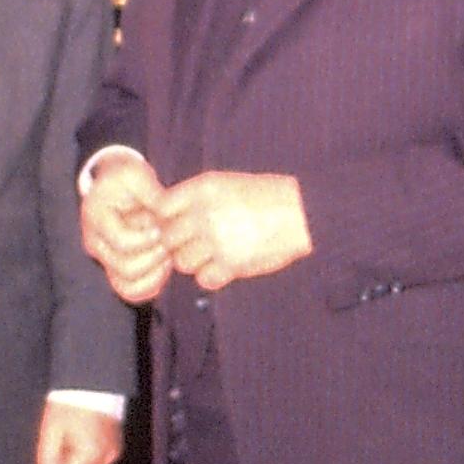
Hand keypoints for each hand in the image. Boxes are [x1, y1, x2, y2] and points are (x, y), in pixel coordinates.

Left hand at [33, 403, 125, 463]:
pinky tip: (85, 433)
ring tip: (74, 431)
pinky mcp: (117, 445)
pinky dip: (90, 452)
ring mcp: (113, 451)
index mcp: (90, 455)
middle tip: (64, 436)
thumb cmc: (69, 405)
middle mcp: (105, 457)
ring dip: (79, 458)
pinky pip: (99, 460)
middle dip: (68, 463)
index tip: (55, 444)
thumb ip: (47, 460)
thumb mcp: (51, 430)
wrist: (93, 382)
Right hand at [79, 152, 174, 303]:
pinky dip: (152, 285)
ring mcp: (105, 259)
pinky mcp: (117, 270)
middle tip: (167, 241)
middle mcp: (96, 243)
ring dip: (154, 274)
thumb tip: (166, 213)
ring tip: (166, 255)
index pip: (121, 241)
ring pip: (127, 285)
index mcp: (96, 217)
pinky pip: (132, 291)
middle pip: (125, 268)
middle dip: (154, 256)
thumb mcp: (135, 173)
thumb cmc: (125, 178)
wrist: (114, 187)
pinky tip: (163, 266)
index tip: (160, 226)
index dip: (146, 238)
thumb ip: (151, 192)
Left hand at [156, 169, 311, 290]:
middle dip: (179, 243)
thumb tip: (167, 218)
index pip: (162, 208)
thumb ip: (195, 198)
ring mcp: (216, 240)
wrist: (301, 212)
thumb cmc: (265, 196)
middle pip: (169, 238)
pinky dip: (212, 277)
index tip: (180, 223)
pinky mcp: (231, 265)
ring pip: (183, 262)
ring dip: (195, 262)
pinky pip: (204, 280)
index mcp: (202, 189)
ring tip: (214, 254)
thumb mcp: (226, 183)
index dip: (167, 218)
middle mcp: (204, 214)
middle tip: (198, 243)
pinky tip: (225, 267)